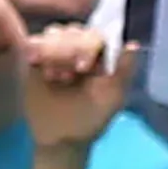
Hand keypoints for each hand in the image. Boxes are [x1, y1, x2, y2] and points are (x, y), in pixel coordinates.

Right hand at [21, 21, 130, 145]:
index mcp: (102, 55)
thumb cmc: (91, 119)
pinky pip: (34, 42)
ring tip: (52, 77)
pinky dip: (35, 49)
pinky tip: (36, 63)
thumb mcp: (112, 98)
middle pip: (73, 31)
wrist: (62, 137)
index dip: (89, 45)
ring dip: (53, 51)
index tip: (83, 67)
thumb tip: (133, 45)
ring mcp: (57, 50)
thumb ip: (123, 71)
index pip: (96, 35)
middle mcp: (80, 47)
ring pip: (54, 33)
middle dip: (69, 50)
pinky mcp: (36, 56)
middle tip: (66, 78)